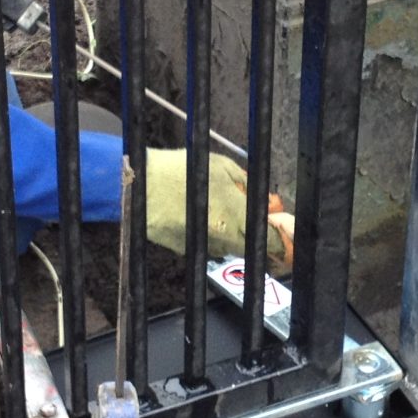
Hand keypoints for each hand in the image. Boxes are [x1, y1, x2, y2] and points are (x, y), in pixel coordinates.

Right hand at [143, 148, 293, 274]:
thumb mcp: (221, 166)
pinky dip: (212, 237)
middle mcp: (224, 237)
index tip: (277, 229)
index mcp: (236, 215)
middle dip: (253, 235)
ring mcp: (203, 247)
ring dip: (233, 236)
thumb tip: (266, 200)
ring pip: (229, 249)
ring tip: (221, 213)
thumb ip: (248, 185)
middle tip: (249, 217)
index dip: (278, 238)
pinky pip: (208, 248)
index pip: (269, 239)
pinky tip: (202, 218)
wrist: (140, 186)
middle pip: (250, 247)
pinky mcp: (186, 251)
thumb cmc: (182, 170)